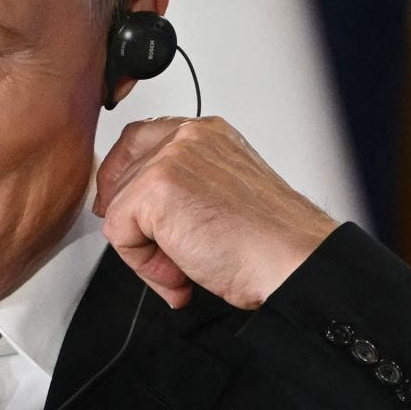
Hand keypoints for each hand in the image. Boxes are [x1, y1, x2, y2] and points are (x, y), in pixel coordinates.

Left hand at [92, 117, 338, 309]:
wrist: (291, 260)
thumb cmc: (269, 241)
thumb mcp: (220, 196)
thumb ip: (182, 189)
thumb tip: (139, 213)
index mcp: (206, 136)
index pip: (139, 140)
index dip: (123, 179)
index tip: (122, 209)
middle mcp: (188, 138)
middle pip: (122, 176)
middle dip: (135, 224)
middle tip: (161, 257)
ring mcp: (170, 158)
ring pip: (118, 207)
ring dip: (145, 252)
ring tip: (183, 270)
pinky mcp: (155, 187)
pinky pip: (118, 231)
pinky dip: (142, 263)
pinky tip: (179, 273)